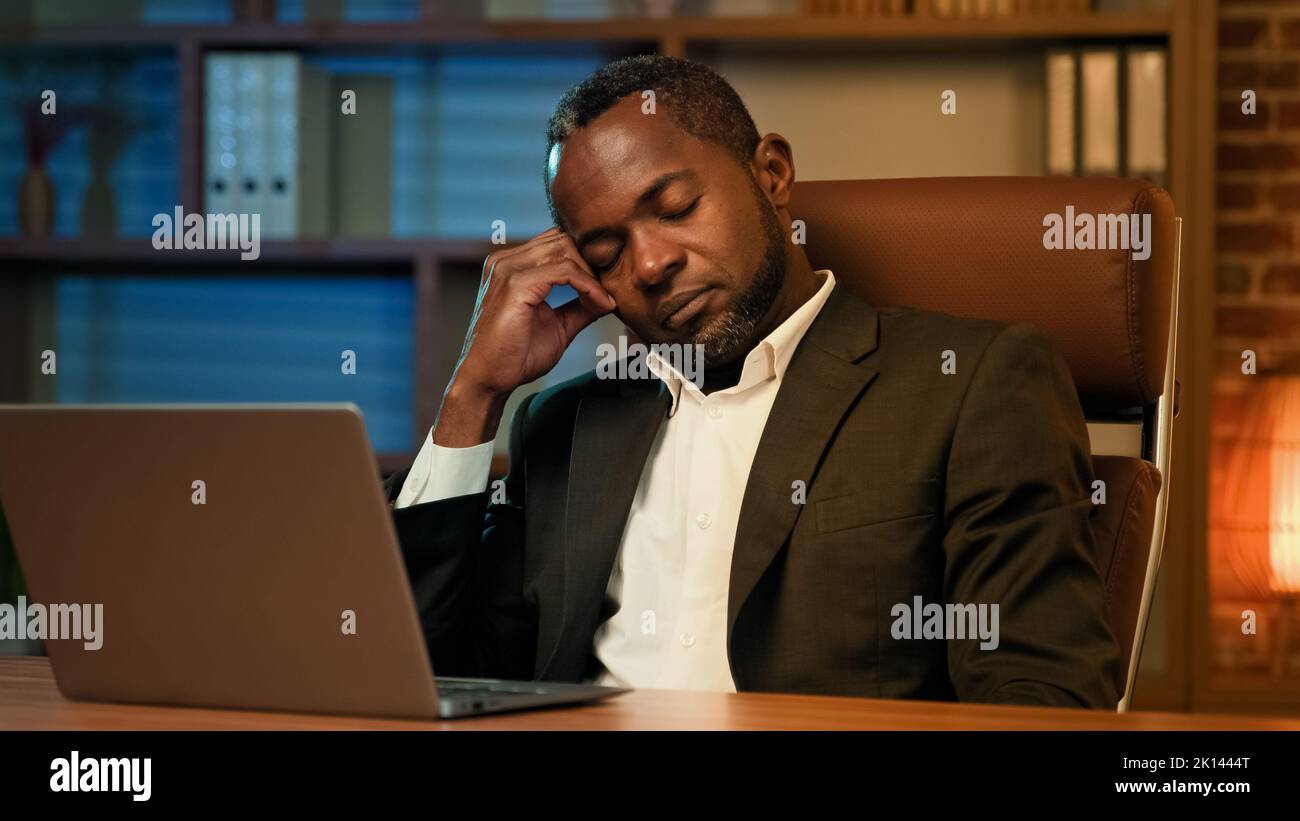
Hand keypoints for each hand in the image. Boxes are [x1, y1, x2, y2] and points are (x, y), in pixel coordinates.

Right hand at [433, 226, 616, 445]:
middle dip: (589, 265)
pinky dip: (588, 286)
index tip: (604, 294)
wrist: (488, 380)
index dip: (585, 264)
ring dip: (591, 275)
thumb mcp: (557, 326)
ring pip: (565, 249)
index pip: (556, 245)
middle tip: (606, 295)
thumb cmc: (514, 357)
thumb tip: (607, 299)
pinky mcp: (516, 285)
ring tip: (602, 302)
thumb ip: (579, 308)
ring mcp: (508, 269)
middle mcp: (506, 261)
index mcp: (510, 266)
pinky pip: (565, 271)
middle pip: (562, 240)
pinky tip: (598, 305)